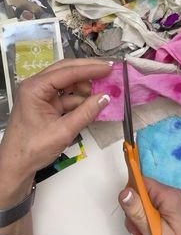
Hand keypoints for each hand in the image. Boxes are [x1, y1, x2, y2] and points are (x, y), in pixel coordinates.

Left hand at [0, 58, 111, 206]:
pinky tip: (93, 103)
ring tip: (103, 91)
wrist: (16, 167)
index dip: (90, 69)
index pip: (66, 72)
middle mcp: (36, 86)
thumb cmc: (32, 149)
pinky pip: (67, 96)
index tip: (109, 67)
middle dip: (88, 72)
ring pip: (68, 83)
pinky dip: (80, 99)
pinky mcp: (46, 105)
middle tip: (109, 70)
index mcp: (35, 88)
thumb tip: (105, 98)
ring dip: (85, 87)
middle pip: (66, 71)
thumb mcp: (63, 131)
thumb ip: (86, 113)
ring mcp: (41, 95)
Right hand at [119, 177, 180, 234]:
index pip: (142, 182)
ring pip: (147, 211)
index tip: (128, 211)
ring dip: (141, 229)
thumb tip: (125, 192)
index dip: (131, 195)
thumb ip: (139, 212)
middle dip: (136, 218)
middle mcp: (172, 198)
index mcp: (169, 196)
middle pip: (143, 199)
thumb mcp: (157, 232)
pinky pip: (155, 218)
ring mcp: (174, 207)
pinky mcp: (174, 217)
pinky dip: (149, 231)